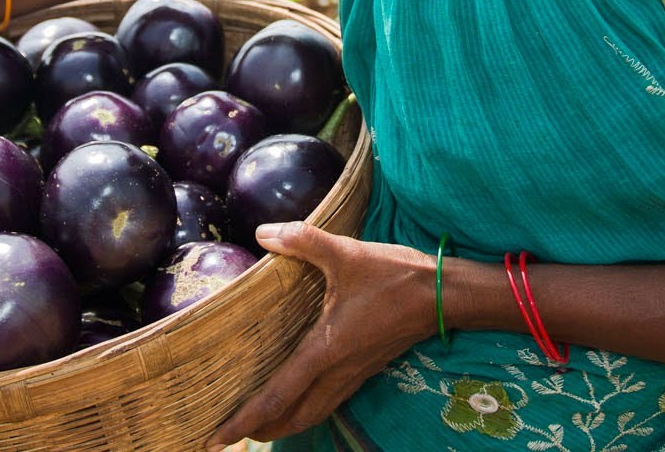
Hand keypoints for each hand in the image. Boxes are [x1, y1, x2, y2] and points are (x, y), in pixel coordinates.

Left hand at [207, 222, 434, 447]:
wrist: (445, 294)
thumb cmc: (395, 276)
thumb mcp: (347, 253)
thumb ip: (304, 241)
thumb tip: (264, 233)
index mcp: (326, 351)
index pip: (278, 395)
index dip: (246, 419)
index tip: (218, 437)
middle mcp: (338, 371)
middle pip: (294, 416)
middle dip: (263, 429)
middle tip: (231, 433)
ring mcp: (355, 372)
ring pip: (314, 411)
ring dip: (286, 422)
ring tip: (260, 421)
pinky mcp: (366, 366)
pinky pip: (330, 399)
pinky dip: (307, 406)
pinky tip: (301, 393)